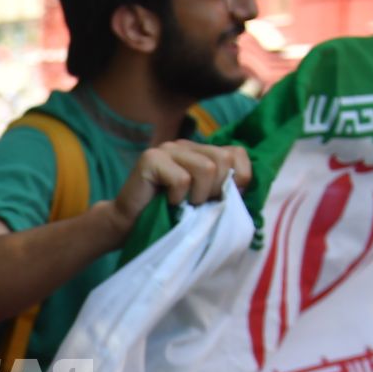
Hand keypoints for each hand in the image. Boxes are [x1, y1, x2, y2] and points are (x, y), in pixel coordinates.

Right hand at [108, 141, 252, 238]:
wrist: (127, 226)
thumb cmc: (168, 216)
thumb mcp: (204, 201)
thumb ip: (223, 188)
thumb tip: (245, 187)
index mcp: (200, 152)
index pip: (236, 152)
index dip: (239, 177)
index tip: (224, 198)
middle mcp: (185, 145)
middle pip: (223, 159)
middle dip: (217, 189)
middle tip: (198, 204)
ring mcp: (167, 149)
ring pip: (206, 167)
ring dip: (199, 195)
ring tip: (184, 204)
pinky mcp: (150, 158)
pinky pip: (182, 179)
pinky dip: (178, 198)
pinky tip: (167, 202)